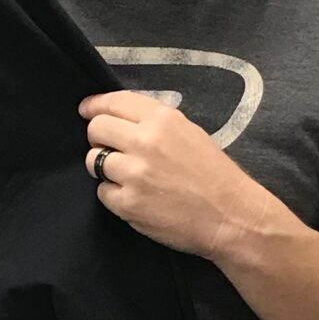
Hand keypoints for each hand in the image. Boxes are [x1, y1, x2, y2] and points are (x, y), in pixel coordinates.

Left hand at [79, 90, 269, 263]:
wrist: (232, 216)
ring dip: (104, 168)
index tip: (86, 110)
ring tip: (129, 176)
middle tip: (110, 148)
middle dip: (98, 138)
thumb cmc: (215, 176)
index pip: (114, 102)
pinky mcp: (128, 203)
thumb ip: (154, 123)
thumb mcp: (189, 133)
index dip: (94, 106)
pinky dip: (114, 195)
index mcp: (163, 120)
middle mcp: (145, 142)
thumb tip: (120, 119)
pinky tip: (136, 197)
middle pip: (96, 129)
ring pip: (93, 161)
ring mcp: (134, 173)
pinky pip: (102, 192)